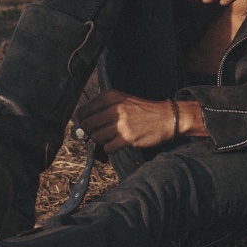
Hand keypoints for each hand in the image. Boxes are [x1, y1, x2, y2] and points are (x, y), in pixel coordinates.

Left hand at [75, 90, 206, 152]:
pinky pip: (108, 148)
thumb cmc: (142, 110)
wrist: (166, 118)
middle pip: (87, 125)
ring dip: (101, 141)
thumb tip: (81, 123)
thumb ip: (103, 108)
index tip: (88, 125)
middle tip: (100, 133)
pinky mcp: (127, 138)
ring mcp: (121, 124)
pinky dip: (111, 148)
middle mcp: (114, 108)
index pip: (82, 111)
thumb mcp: (122, 100)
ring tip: (112, 137)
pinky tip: (119, 143)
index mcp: (110, 97)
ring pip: (95, 137)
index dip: (82, 121)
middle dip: (90, 132)